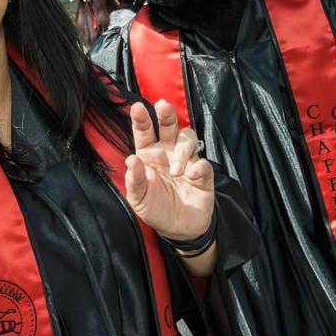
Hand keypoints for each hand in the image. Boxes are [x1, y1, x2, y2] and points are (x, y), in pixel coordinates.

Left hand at [124, 100, 213, 241]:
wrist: (179, 229)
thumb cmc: (155, 208)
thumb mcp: (138, 199)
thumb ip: (134, 180)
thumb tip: (131, 159)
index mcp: (149, 154)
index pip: (144, 132)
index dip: (141, 119)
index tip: (137, 107)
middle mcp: (168, 152)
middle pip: (169, 125)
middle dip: (167, 114)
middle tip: (162, 106)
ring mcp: (186, 160)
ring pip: (188, 138)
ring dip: (182, 150)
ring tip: (176, 170)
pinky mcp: (202, 174)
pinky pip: (203, 163)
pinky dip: (198, 167)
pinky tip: (191, 176)